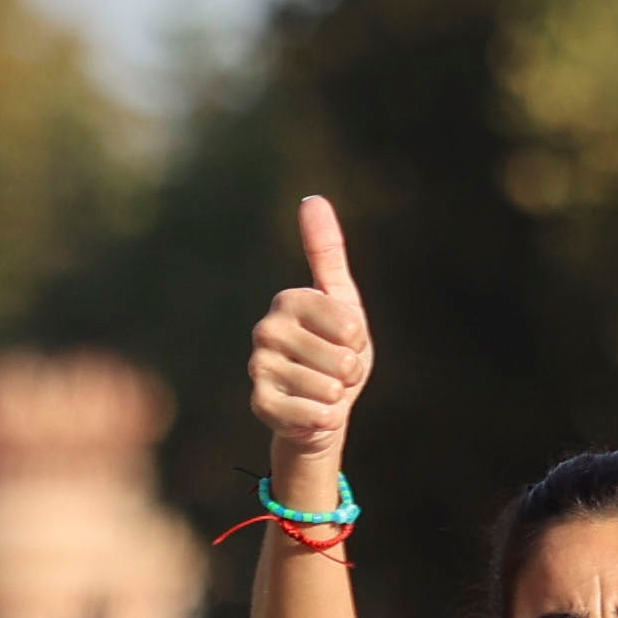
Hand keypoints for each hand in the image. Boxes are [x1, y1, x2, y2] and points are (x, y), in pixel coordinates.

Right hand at [247, 196, 371, 483]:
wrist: (320, 406)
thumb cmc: (335, 350)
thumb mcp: (342, 300)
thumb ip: (327, 252)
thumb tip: (312, 198)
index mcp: (289, 300)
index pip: (349, 324)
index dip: (358, 340)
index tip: (346, 341)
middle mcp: (266, 330)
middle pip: (341, 359)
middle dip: (350, 372)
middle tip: (335, 371)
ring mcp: (259, 368)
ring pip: (329, 389)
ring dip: (338, 396)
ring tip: (324, 390)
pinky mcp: (260, 404)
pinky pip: (314, 415)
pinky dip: (326, 419)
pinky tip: (314, 412)